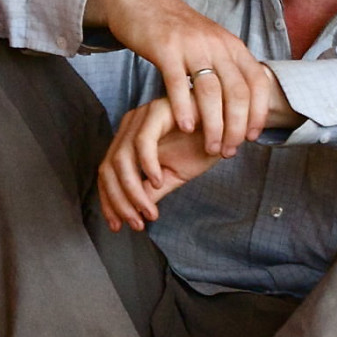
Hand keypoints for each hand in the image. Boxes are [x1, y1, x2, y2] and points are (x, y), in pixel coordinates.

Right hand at [85, 0, 270, 156]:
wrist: (140, 1)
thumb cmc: (175, 31)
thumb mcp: (210, 44)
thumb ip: (226, 68)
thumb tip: (243, 103)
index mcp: (231, 45)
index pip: (257, 82)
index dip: (258, 112)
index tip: (251, 137)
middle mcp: (217, 44)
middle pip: (237, 92)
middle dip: (236, 127)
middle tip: (228, 151)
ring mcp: (192, 46)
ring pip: (211, 92)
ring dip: (214, 125)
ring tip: (211, 147)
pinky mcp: (165, 48)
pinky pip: (177, 83)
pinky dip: (184, 108)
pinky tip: (186, 128)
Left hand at [96, 97, 222, 231]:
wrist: (229, 125)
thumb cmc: (201, 146)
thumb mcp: (173, 175)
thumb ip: (150, 191)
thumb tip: (131, 214)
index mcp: (129, 141)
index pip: (107, 174)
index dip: (109, 202)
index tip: (118, 226)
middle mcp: (130, 127)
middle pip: (109, 168)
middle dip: (119, 201)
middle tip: (136, 223)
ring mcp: (141, 117)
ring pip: (121, 158)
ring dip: (133, 191)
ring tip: (148, 211)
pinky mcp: (158, 110)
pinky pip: (143, 141)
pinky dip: (148, 165)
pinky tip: (159, 181)